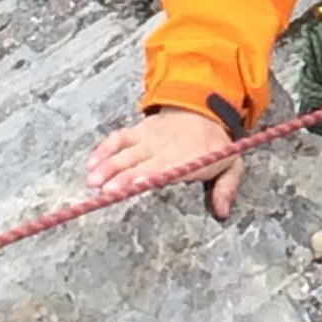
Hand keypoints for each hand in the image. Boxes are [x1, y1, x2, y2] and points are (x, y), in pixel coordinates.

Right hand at [84, 108, 242, 220]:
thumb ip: (227, 188)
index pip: (167, 169)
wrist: (205, 109)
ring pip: (125, 152)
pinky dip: (104, 148)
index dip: (151, 176)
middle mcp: (165, 148)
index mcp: (187, 158)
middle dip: (123, 176)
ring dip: (107, 165)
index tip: (138, 185)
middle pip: (140, 164)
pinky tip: (90, 161)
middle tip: (106, 191)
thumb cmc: (214, 144)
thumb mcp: (231, 164)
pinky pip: (119, 138)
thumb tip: (222, 212)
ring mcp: (150, 138)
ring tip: (92, 180)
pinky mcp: (139, 130)